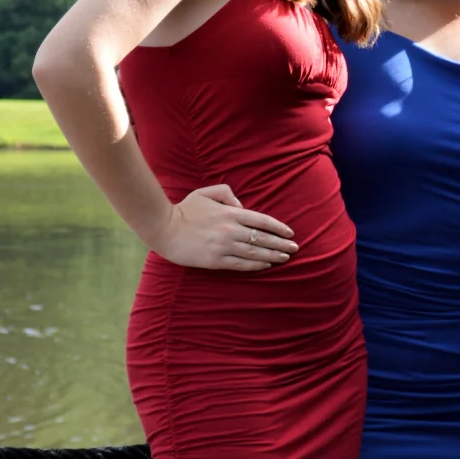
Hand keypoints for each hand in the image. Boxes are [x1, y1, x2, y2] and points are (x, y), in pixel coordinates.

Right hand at [153, 184, 297, 270]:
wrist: (164, 228)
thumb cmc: (185, 210)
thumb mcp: (205, 193)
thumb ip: (226, 194)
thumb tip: (242, 205)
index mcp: (230, 213)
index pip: (262, 220)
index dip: (279, 227)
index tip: (290, 233)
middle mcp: (231, 230)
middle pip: (263, 238)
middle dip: (281, 244)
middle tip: (295, 248)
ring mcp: (224, 246)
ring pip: (255, 252)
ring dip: (273, 255)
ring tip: (285, 258)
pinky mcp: (216, 260)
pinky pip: (241, 264)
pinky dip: (256, 265)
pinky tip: (266, 265)